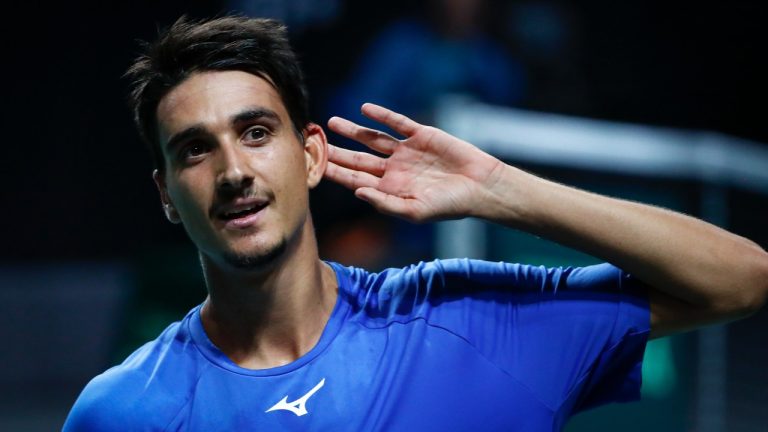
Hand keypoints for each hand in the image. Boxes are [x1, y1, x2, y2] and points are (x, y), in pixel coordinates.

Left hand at [324, 103, 504, 221]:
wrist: (479, 187)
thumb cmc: (449, 205)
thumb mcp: (415, 211)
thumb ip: (385, 203)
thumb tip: (357, 192)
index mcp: (391, 188)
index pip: (357, 179)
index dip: (337, 172)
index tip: (316, 166)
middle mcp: (394, 169)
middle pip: (359, 158)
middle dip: (337, 151)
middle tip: (315, 142)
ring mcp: (406, 151)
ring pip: (373, 138)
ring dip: (353, 130)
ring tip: (332, 122)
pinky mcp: (421, 135)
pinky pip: (397, 123)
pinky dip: (381, 116)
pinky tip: (365, 109)